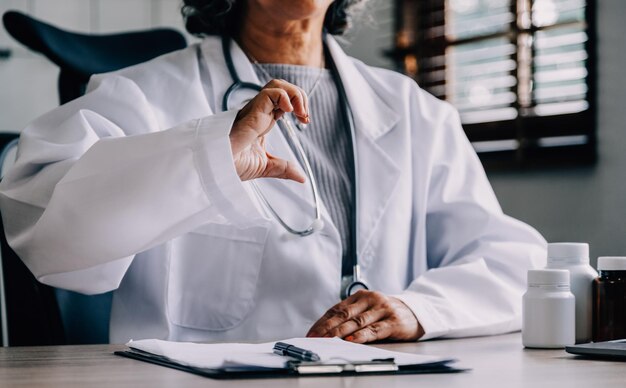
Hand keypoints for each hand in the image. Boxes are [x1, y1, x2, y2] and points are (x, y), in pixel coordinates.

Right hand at [229, 79, 308, 182]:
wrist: (218, 168)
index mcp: (263, 121)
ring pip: (277, 84)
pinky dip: (285, 96)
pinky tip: (289, 111)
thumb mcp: (267, 167)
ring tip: (300, 112)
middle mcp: (259, 112)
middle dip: (300, 96)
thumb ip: (284, 169)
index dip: (299, 106)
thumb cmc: (233, 165)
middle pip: (282, 87)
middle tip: (305, 117)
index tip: (305, 121)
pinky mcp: (252, 112)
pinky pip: (271, 92)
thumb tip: (302, 178)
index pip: (284, 101)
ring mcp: (255, 110)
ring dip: (295, 94)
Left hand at [306, 290, 423, 342]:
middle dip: (327, 327)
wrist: (416, 312)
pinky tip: (351, 340)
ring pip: (357, 322)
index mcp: (360, 296)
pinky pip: (374, 329)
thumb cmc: (387, 313)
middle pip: (344, 315)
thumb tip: (326, 330)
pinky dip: (361, 335)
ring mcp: (383, 310)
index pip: (336, 309)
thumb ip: (351, 316)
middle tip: (315, 337)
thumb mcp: (368, 309)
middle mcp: (371, 300)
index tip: (311, 333)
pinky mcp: (393, 321)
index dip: (322, 322)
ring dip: (340, 332)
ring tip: (328, 339)